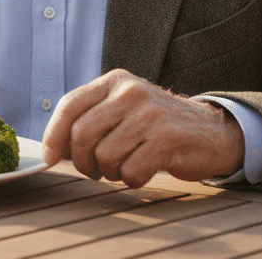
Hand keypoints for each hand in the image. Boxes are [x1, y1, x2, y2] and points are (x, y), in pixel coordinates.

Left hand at [40, 69, 244, 187]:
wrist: (211, 132)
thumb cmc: (156, 126)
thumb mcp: (123, 110)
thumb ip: (90, 121)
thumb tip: (53, 150)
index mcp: (114, 82)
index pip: (69, 105)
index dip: (53, 135)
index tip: (50, 158)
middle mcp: (130, 92)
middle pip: (82, 134)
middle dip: (81, 161)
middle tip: (93, 170)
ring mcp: (150, 114)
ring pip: (104, 155)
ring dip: (109, 172)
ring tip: (122, 168)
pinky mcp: (167, 138)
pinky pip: (130, 170)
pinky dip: (131, 180)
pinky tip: (142, 172)